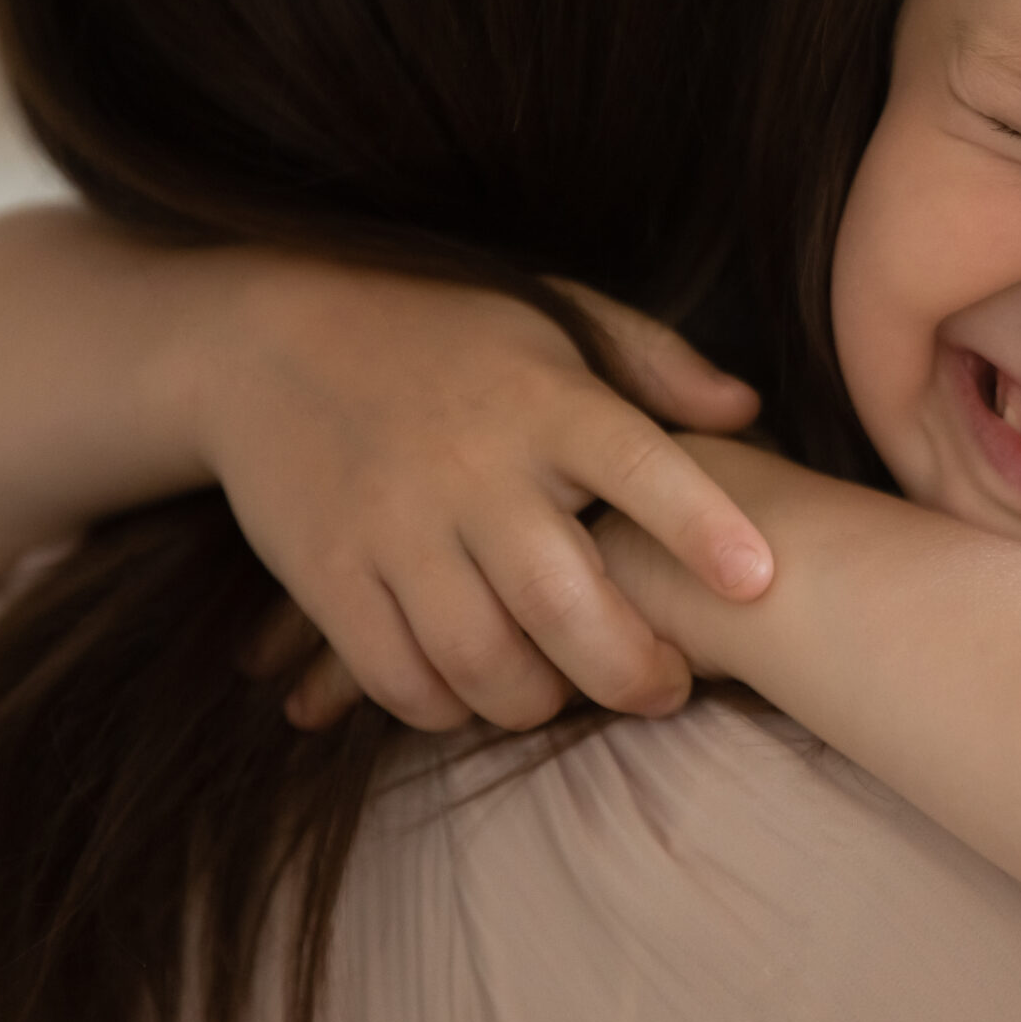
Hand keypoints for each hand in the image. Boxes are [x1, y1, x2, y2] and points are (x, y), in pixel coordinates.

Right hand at [179, 254, 772, 730]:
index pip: (638, 466)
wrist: (264, 338)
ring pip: (483, 660)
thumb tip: (746, 408)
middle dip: (630, 671)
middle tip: (665, 688)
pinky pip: (398, 676)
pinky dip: (446, 706)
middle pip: (564, 603)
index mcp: (545, 402)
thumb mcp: (553, 315)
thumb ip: (653, 362)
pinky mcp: (325, 572)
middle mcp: (473, 466)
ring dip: (538, 702)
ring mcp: (393, 525)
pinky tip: (474, 690)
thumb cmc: (445, 332)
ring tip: (564, 692)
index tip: (756, 580)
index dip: (701, 526)